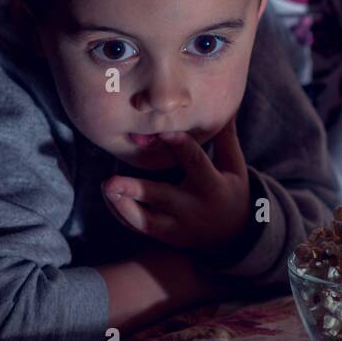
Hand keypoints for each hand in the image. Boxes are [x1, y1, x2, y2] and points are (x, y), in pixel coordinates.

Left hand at [101, 118, 252, 251]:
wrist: (233, 236)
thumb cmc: (232, 191)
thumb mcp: (234, 166)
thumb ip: (225, 138)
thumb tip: (225, 104)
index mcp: (213, 187)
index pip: (196, 164)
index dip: (180, 147)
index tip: (162, 131)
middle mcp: (193, 209)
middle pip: (162, 198)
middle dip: (137, 190)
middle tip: (110, 181)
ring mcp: (177, 227)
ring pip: (146, 220)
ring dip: (123, 206)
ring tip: (106, 188)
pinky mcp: (164, 235)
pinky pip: (139, 226)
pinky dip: (122, 212)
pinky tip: (109, 196)